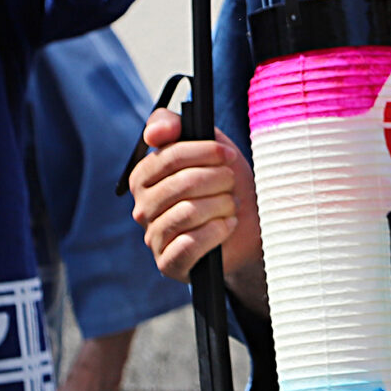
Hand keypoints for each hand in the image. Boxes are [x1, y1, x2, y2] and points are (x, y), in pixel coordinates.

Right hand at [128, 107, 264, 303]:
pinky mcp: (168, 264)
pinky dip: (217, 231)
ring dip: (221, 206)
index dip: (204, 152)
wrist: (248, 229)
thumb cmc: (224, 186)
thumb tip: (155, 132)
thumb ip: (178, 127)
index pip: (168, 156)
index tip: (228, 155)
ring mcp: (154, 237)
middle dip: (218, 180)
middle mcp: (143, 207)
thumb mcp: (209, 147)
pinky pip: (189, 244)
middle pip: (182, 184)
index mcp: (145, 177)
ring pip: (188, 213)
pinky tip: (227, 225)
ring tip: (231, 205)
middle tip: (231, 183)